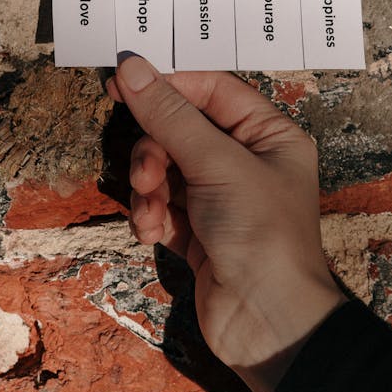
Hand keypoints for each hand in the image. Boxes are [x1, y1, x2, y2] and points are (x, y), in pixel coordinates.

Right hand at [109, 56, 345, 391]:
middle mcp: (246, 161)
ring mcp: (219, 197)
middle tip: (147, 173)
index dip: (168, 85)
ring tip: (151, 211)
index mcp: (269, 135)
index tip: (122, 84)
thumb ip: (171, 116)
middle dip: (155, 150)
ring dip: (148, 187)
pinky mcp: (196, 231)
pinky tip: (152, 234)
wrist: (269, 323)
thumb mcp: (218, 165)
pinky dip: (150, 215)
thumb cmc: (261, 234)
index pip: (212, 90)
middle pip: (180, 130)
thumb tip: (132, 68)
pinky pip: (159, 205)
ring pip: (163, 168)